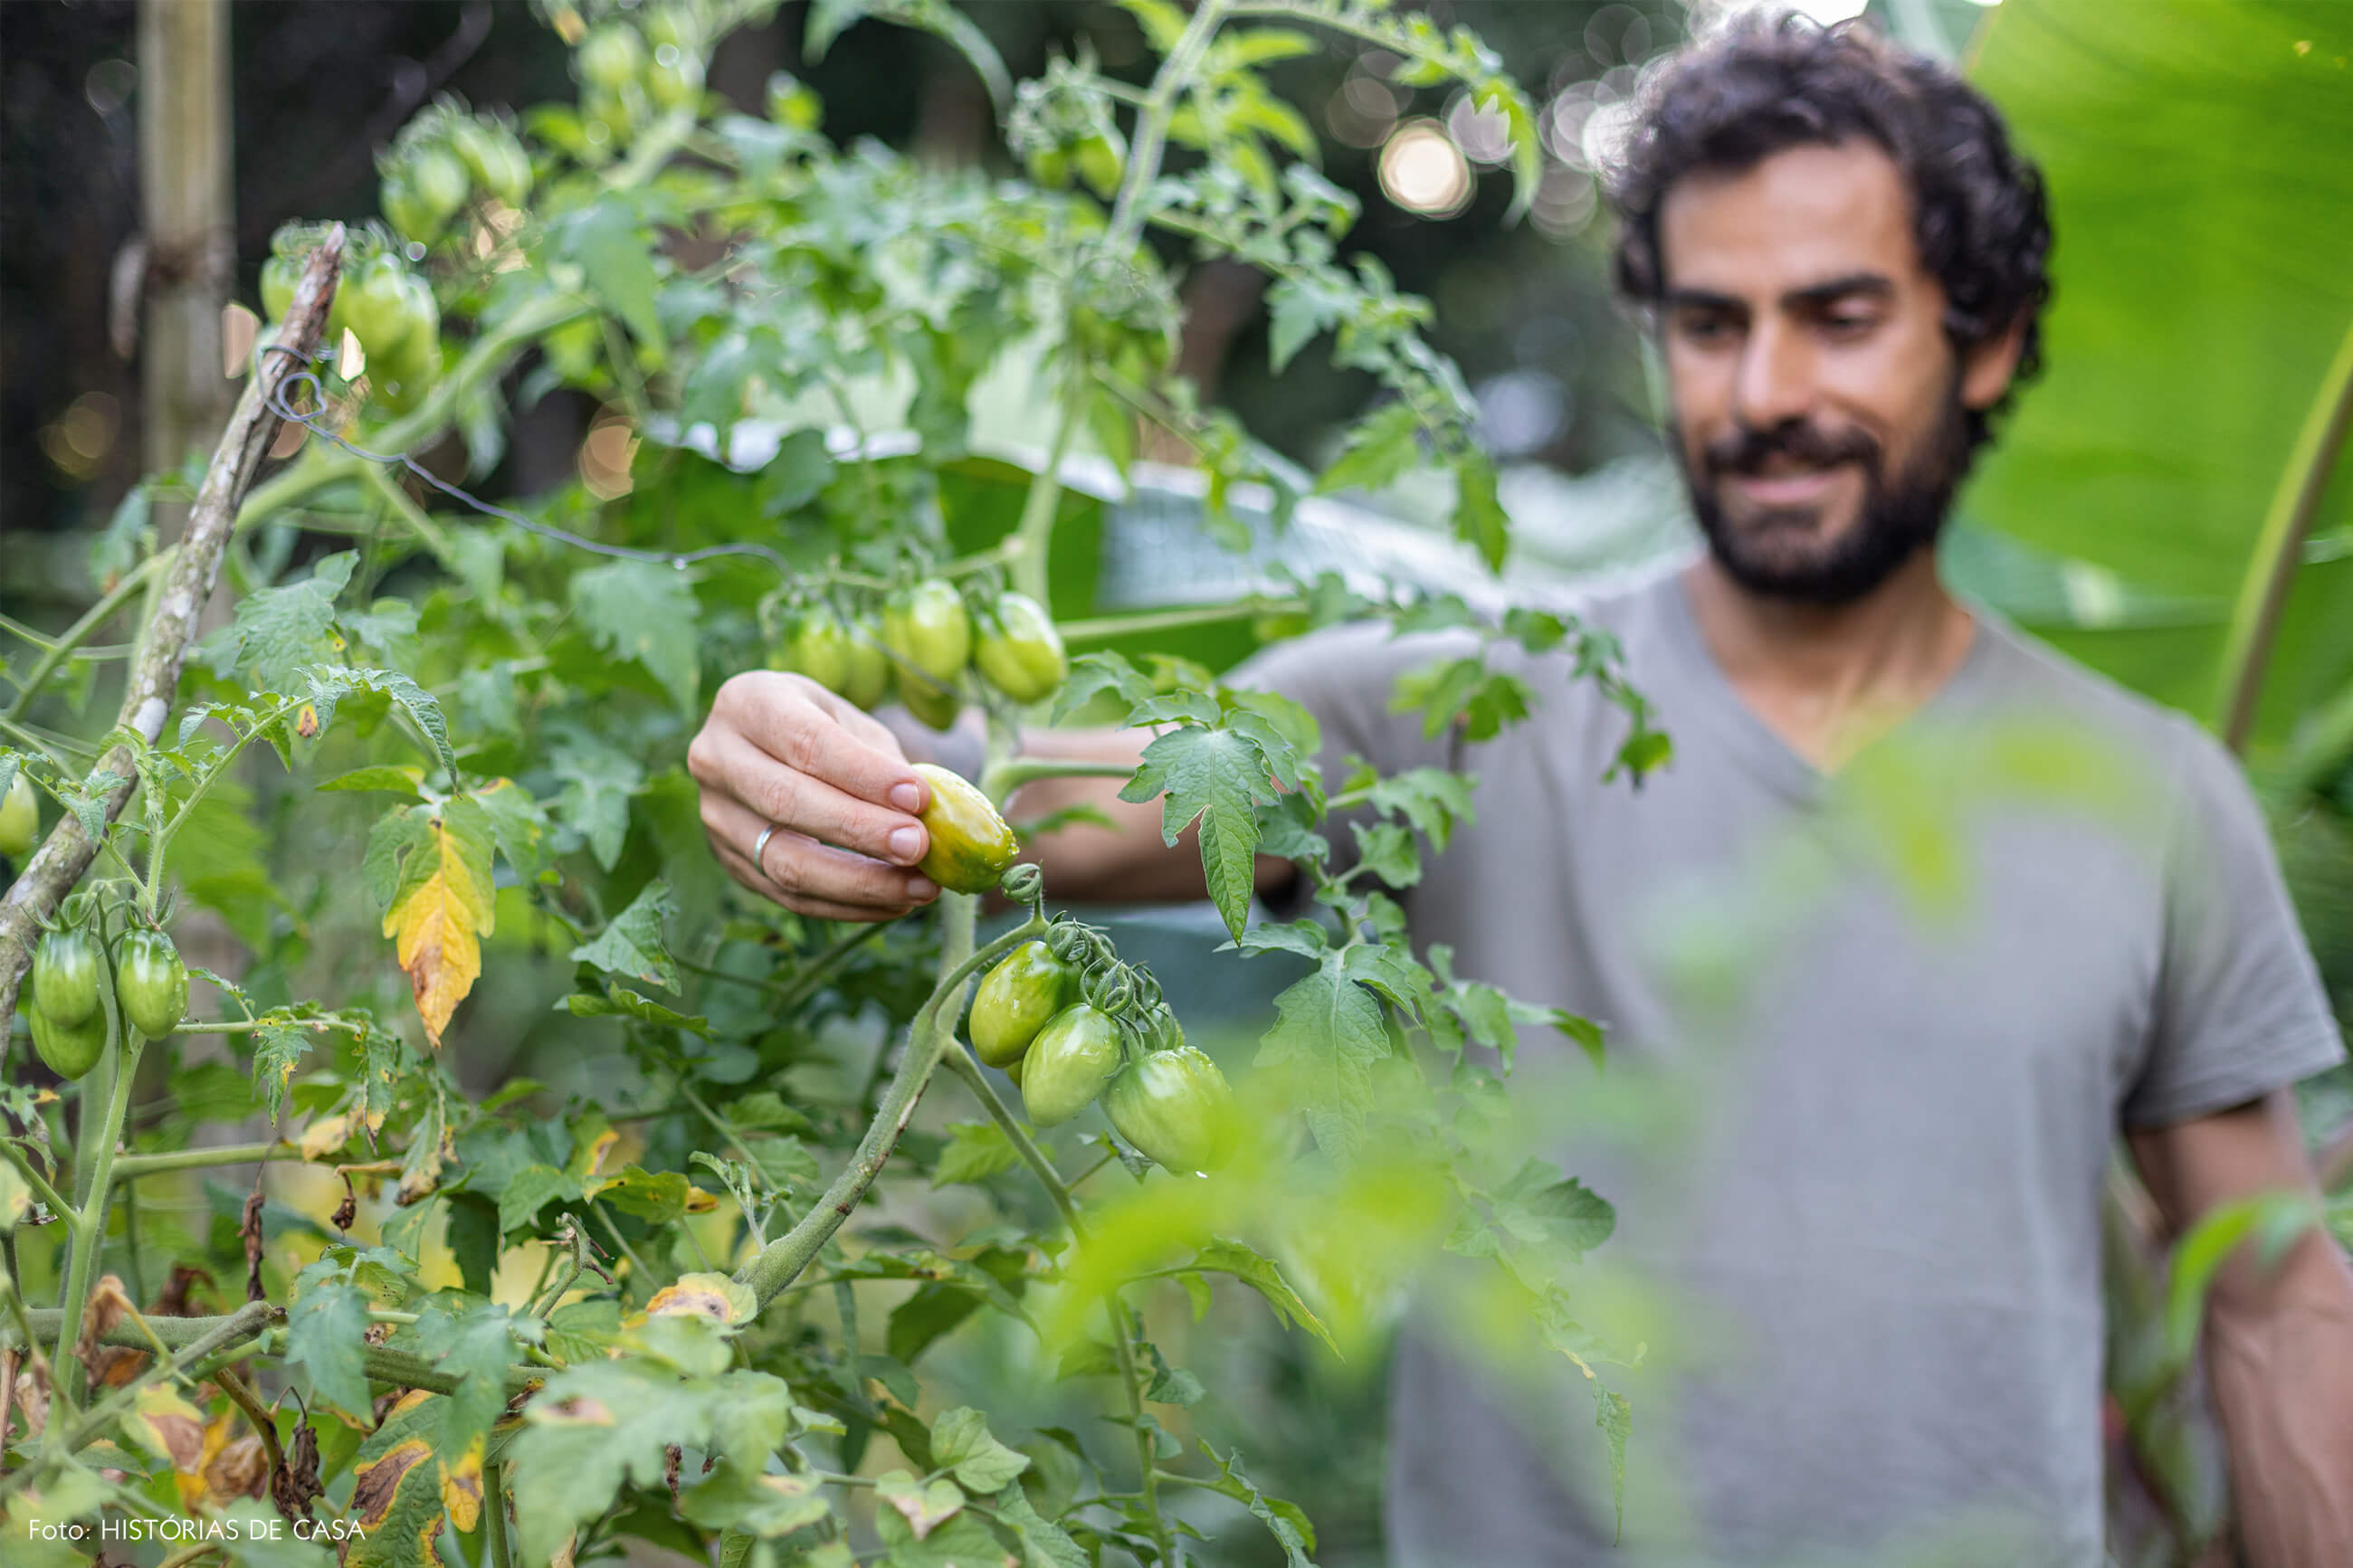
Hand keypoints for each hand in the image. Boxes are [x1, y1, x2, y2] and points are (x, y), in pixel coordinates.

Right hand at [688, 672, 940, 920]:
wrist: (762, 747)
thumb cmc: (818, 726)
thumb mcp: (847, 721)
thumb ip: (879, 759)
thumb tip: (922, 810)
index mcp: (747, 703)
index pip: (805, 743)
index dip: (863, 774)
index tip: (918, 797)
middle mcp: (716, 758)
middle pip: (786, 803)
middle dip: (860, 830)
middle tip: (919, 846)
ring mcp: (715, 816)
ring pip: (784, 862)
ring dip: (859, 882)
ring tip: (920, 887)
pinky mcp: (729, 862)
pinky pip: (789, 898)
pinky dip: (848, 906)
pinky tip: (895, 902)